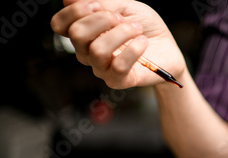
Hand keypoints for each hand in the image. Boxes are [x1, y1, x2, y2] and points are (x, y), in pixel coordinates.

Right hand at [50, 0, 185, 88]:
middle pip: (76, 34)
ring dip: (121, 33)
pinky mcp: (119, 81)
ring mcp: (102, 68)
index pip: (59, 24)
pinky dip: (134, 49)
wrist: (168, 47)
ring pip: (97, 50)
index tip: (98, 4)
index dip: (76, 11)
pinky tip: (142, 42)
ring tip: (137, 30)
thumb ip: (103, 2)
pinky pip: (118, 66)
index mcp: (84, 32)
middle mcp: (87, 52)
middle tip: (122, 18)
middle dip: (102, 19)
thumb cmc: (144, 26)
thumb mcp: (125, 5)